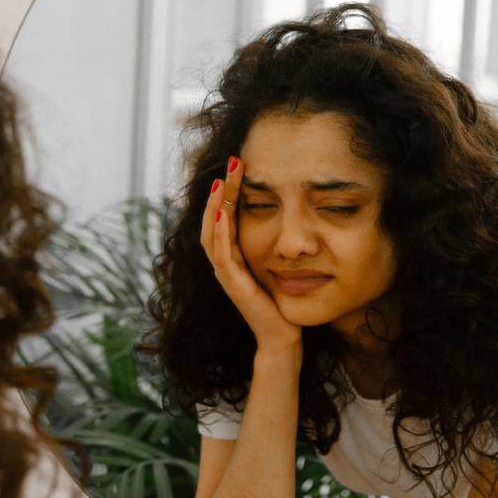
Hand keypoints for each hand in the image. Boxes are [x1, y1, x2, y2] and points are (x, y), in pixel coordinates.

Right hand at [200, 156, 301, 350]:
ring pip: (212, 234)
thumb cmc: (281, 302)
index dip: (228, 189)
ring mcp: (226, 274)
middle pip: (213, 219)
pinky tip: (223, 215)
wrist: (282, 337)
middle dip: (220, 189)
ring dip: (215, 206)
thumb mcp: (275, 263)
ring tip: (220, 182)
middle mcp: (225, 262)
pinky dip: (220, 235)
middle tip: (231, 161)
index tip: (239, 163)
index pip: (224, 215)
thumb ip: (271, 242)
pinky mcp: (234, 286)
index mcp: (233, 254)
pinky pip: (222, 256)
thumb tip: (285, 209)